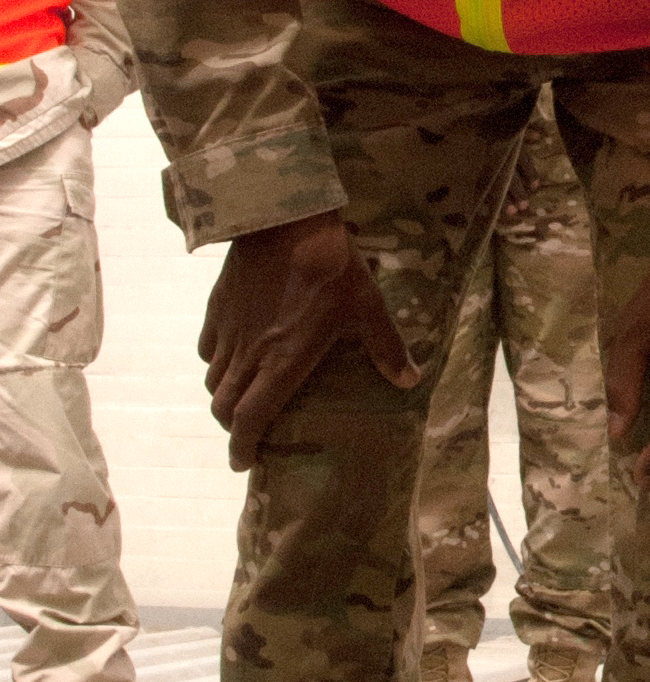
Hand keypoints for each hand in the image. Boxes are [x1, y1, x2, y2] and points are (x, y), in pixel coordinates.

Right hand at [199, 213, 419, 470]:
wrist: (286, 219)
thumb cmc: (331, 267)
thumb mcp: (367, 307)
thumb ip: (386, 347)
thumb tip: (410, 379)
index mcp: (281, 363)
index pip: (249, 419)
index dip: (242, 446)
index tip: (244, 462)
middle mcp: (248, 354)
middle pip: (223, 405)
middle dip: (231, 426)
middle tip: (246, 432)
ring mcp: (228, 330)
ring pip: (213, 377)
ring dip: (224, 395)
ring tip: (241, 397)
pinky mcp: (217, 306)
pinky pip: (207, 346)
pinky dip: (214, 361)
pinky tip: (231, 355)